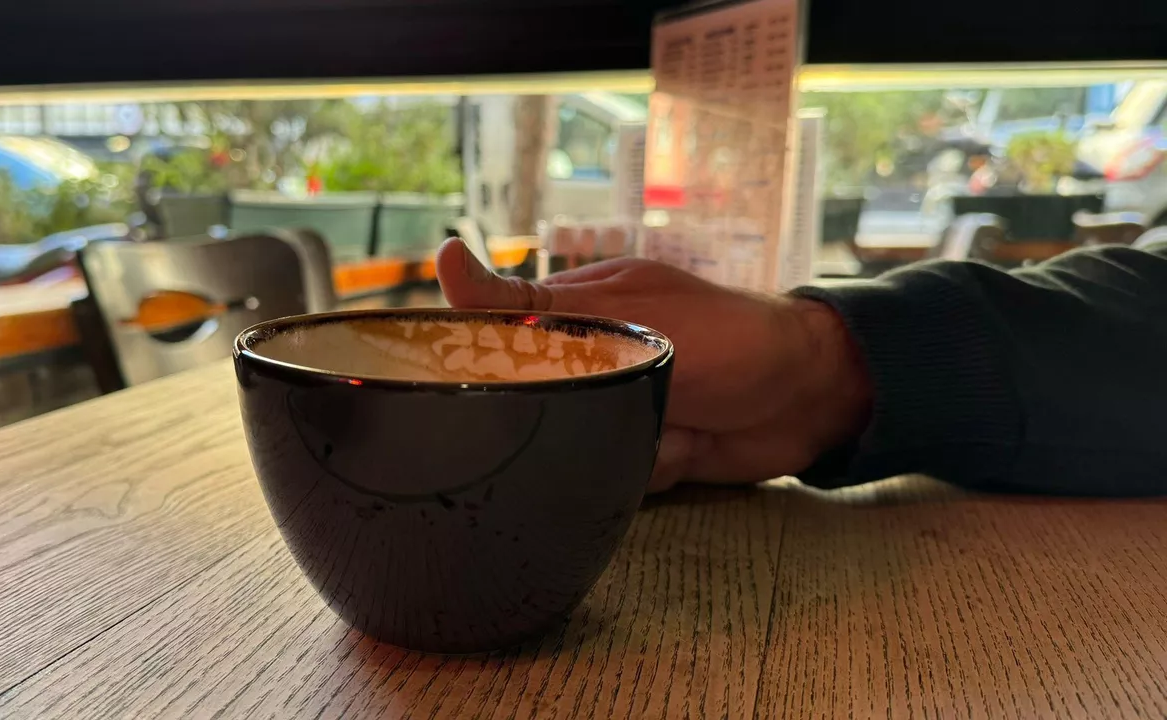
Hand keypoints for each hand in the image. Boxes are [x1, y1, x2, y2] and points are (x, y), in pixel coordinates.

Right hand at [436, 239, 871, 491]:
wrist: (813, 399)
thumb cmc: (724, 335)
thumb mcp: (622, 315)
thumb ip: (532, 304)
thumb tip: (445, 260)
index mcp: (574, 307)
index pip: (495, 335)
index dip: (484, 367)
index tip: (487, 390)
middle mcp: (588, 356)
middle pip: (531, 402)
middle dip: (568, 417)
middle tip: (615, 409)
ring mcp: (617, 403)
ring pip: (570, 444)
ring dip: (620, 445)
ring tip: (671, 424)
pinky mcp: (642, 448)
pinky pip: (611, 474)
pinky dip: (648, 468)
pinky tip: (686, 448)